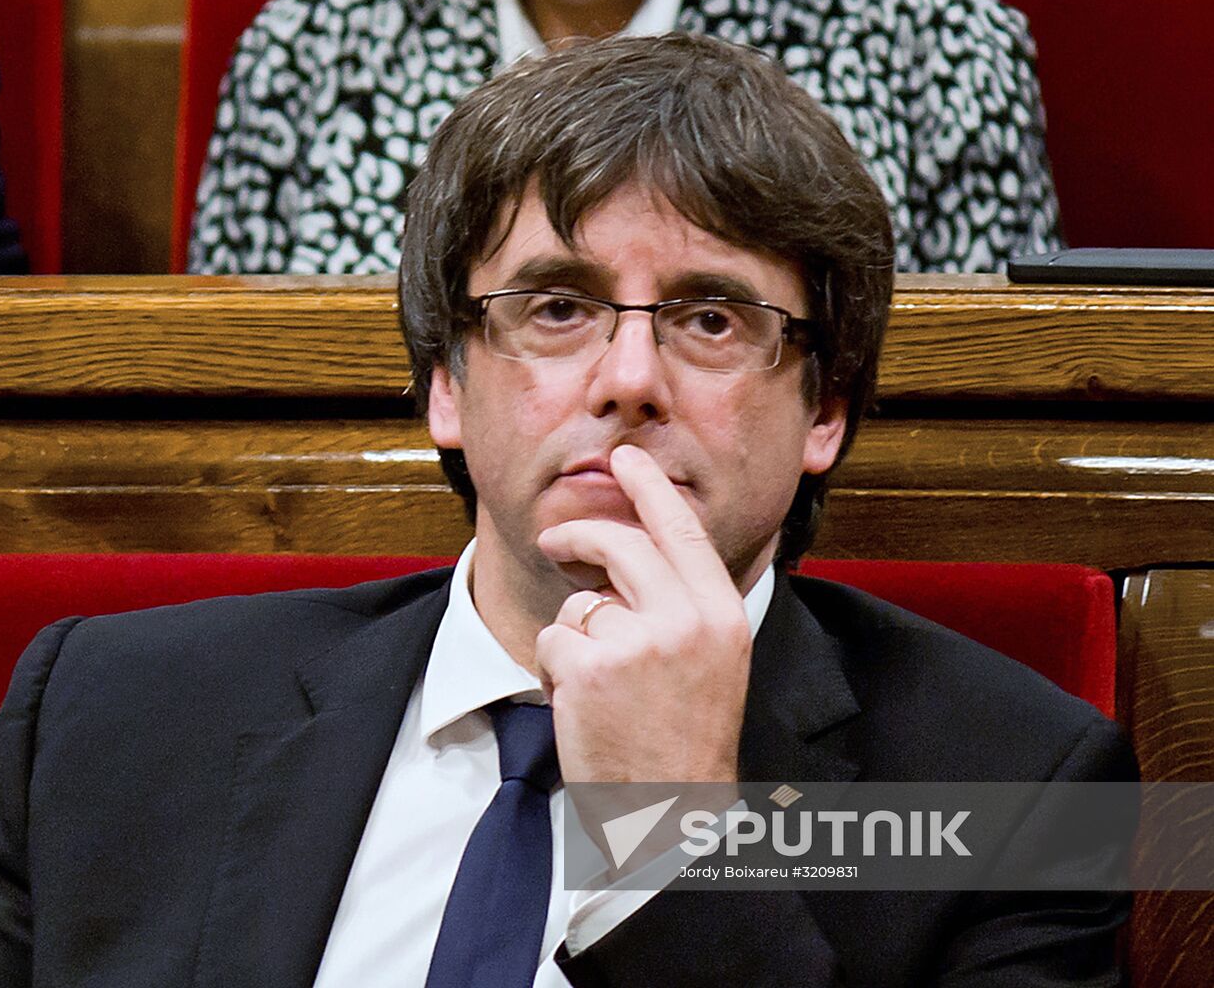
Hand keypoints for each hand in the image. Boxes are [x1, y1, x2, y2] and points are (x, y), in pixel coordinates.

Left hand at [534, 444, 752, 784]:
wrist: (671, 816)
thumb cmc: (686, 744)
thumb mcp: (713, 664)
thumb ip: (683, 608)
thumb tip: (632, 558)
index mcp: (722, 616)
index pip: (683, 531)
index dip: (650, 488)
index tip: (626, 459)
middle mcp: (686, 620)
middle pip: (621, 546)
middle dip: (579, 536)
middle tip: (553, 540)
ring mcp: (637, 642)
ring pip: (580, 604)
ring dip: (574, 640)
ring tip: (599, 689)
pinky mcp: (590, 668)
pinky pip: (553, 641)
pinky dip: (555, 672)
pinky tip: (580, 708)